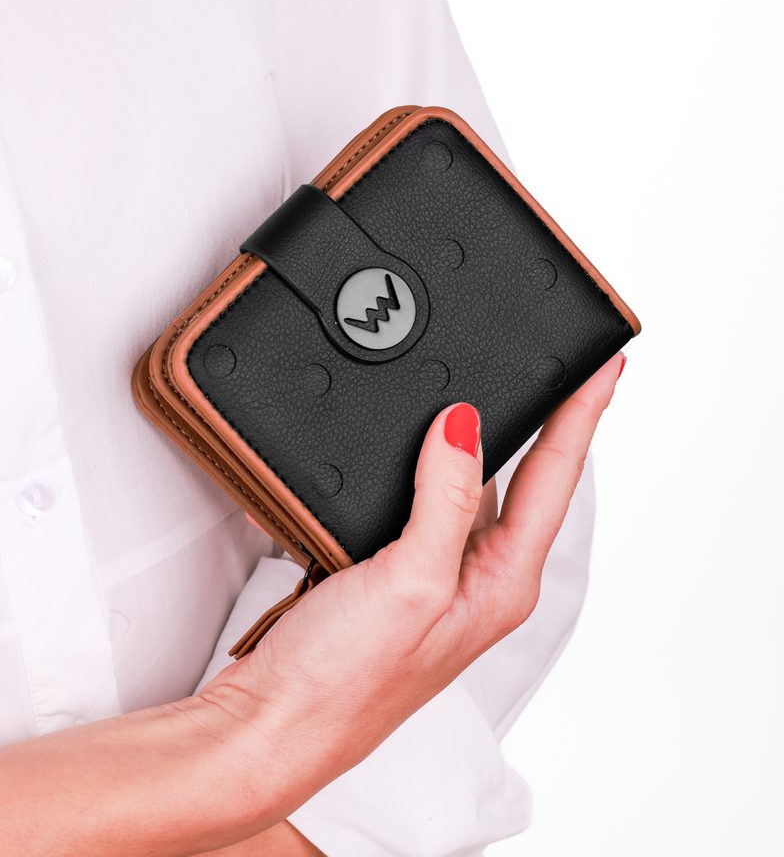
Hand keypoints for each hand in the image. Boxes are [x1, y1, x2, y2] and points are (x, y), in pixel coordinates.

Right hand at [200, 352, 625, 817]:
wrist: (272, 724)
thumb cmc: (343, 682)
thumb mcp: (410, 583)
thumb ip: (446, 501)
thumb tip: (465, 427)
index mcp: (502, 583)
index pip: (556, 479)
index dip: (583, 416)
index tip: (605, 365)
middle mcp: (479, 579)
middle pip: (527, 480)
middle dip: (549, 420)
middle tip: (566, 364)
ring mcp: (437, 576)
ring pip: (475, 486)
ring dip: (486, 439)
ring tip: (504, 389)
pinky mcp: (395, 573)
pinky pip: (428, 500)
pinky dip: (430, 463)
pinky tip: (426, 442)